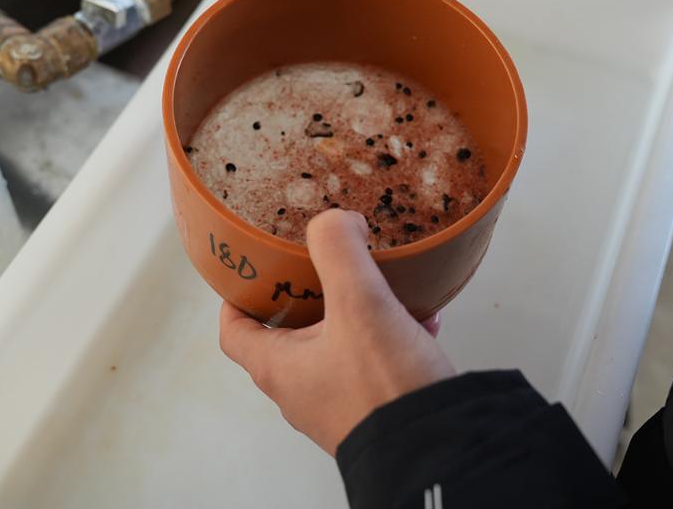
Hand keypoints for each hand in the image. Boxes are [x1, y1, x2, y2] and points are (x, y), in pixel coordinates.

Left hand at [219, 209, 455, 453]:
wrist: (438, 451)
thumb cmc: (385, 387)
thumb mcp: (359, 302)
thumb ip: (338, 250)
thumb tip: (334, 221)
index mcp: (279, 367)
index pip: (234, 330)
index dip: (236, 296)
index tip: (253, 268)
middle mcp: (301, 390)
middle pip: (288, 333)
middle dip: (308, 293)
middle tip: (324, 263)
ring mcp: (337, 404)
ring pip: (335, 345)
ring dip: (354, 312)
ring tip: (382, 285)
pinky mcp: (373, 409)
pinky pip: (373, 363)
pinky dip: (390, 336)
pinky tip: (422, 319)